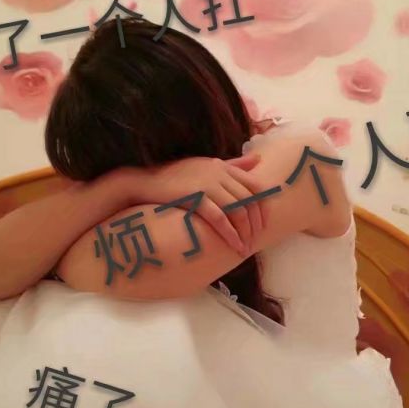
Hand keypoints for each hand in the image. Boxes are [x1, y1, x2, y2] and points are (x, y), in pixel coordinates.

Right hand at [145, 153, 263, 255]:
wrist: (145, 182)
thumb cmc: (175, 176)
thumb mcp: (206, 165)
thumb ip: (233, 164)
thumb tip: (258, 159)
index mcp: (223, 166)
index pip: (255, 185)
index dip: (263, 207)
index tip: (262, 225)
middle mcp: (218, 172)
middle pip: (249, 201)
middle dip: (255, 224)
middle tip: (254, 242)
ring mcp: (207, 184)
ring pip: (238, 211)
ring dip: (245, 233)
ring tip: (244, 248)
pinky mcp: (195, 197)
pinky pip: (220, 219)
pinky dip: (230, 234)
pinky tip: (234, 245)